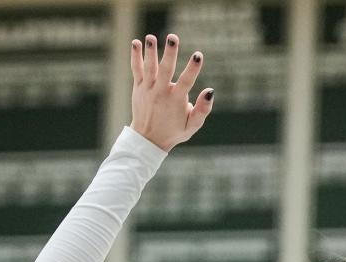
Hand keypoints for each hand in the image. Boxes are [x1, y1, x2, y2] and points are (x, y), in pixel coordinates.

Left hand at [129, 34, 213, 151]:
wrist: (148, 140)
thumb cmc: (174, 131)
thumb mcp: (192, 126)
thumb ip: (202, 110)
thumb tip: (210, 91)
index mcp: (176, 101)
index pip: (186, 82)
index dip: (193, 69)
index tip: (198, 55)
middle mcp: (161, 93)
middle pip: (166, 70)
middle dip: (170, 54)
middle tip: (173, 38)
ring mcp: (148, 90)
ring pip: (149, 68)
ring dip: (150, 52)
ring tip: (151, 37)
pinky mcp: (139, 88)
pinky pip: (136, 70)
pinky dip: (135, 56)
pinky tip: (136, 42)